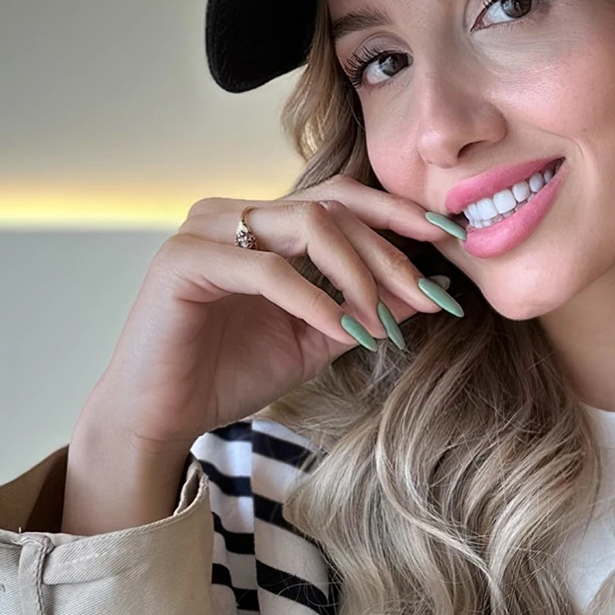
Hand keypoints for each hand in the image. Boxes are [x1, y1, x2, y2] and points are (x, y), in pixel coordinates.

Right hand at [62, 176, 459, 532]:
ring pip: (308, 224)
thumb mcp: (317, 339)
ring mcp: (206, 229)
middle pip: (335, 207)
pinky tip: (343, 331)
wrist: (161, 416)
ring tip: (381, 323)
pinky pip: (269, 270)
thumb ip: (363, 308)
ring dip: (359, 274)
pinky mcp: (184, 260)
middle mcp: (234, 211)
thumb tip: (429, 290)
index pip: (344, 199)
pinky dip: (315, 300)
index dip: (401, 216)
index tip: (454, 243)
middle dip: (392, 252)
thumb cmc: (230, 373)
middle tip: (431, 296)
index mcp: (263, 222)